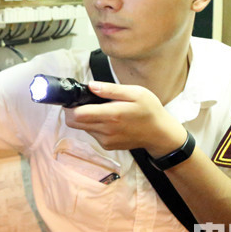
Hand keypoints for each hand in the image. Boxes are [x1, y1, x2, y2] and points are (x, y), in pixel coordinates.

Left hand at [64, 81, 186, 156]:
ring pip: (81, 128)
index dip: (70, 105)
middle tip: (82, 101)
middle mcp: (106, 130)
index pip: (77, 114)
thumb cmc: (149, 110)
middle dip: (72, 111)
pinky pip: (91, 134)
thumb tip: (91, 86)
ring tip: (98, 109)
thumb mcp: (135, 93)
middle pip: (74, 123)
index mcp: (112, 115)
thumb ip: (110, 89)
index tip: (74, 97)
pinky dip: (92, 126)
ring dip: (83, 118)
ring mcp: (106, 140)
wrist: (160, 134)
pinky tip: (106, 119)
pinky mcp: (107, 146)